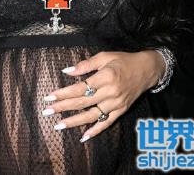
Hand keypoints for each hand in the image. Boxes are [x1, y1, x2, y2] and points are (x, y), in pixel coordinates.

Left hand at [41, 50, 163, 141]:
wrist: (146, 70)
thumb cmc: (123, 60)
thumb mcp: (104, 57)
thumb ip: (85, 65)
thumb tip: (67, 71)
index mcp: (106, 77)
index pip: (80, 88)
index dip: (64, 93)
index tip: (50, 97)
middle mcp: (111, 92)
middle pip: (83, 102)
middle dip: (63, 107)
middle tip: (47, 111)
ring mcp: (116, 103)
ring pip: (92, 115)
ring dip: (74, 122)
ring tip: (59, 125)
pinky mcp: (121, 110)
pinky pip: (107, 122)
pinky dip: (95, 131)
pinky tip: (84, 136)